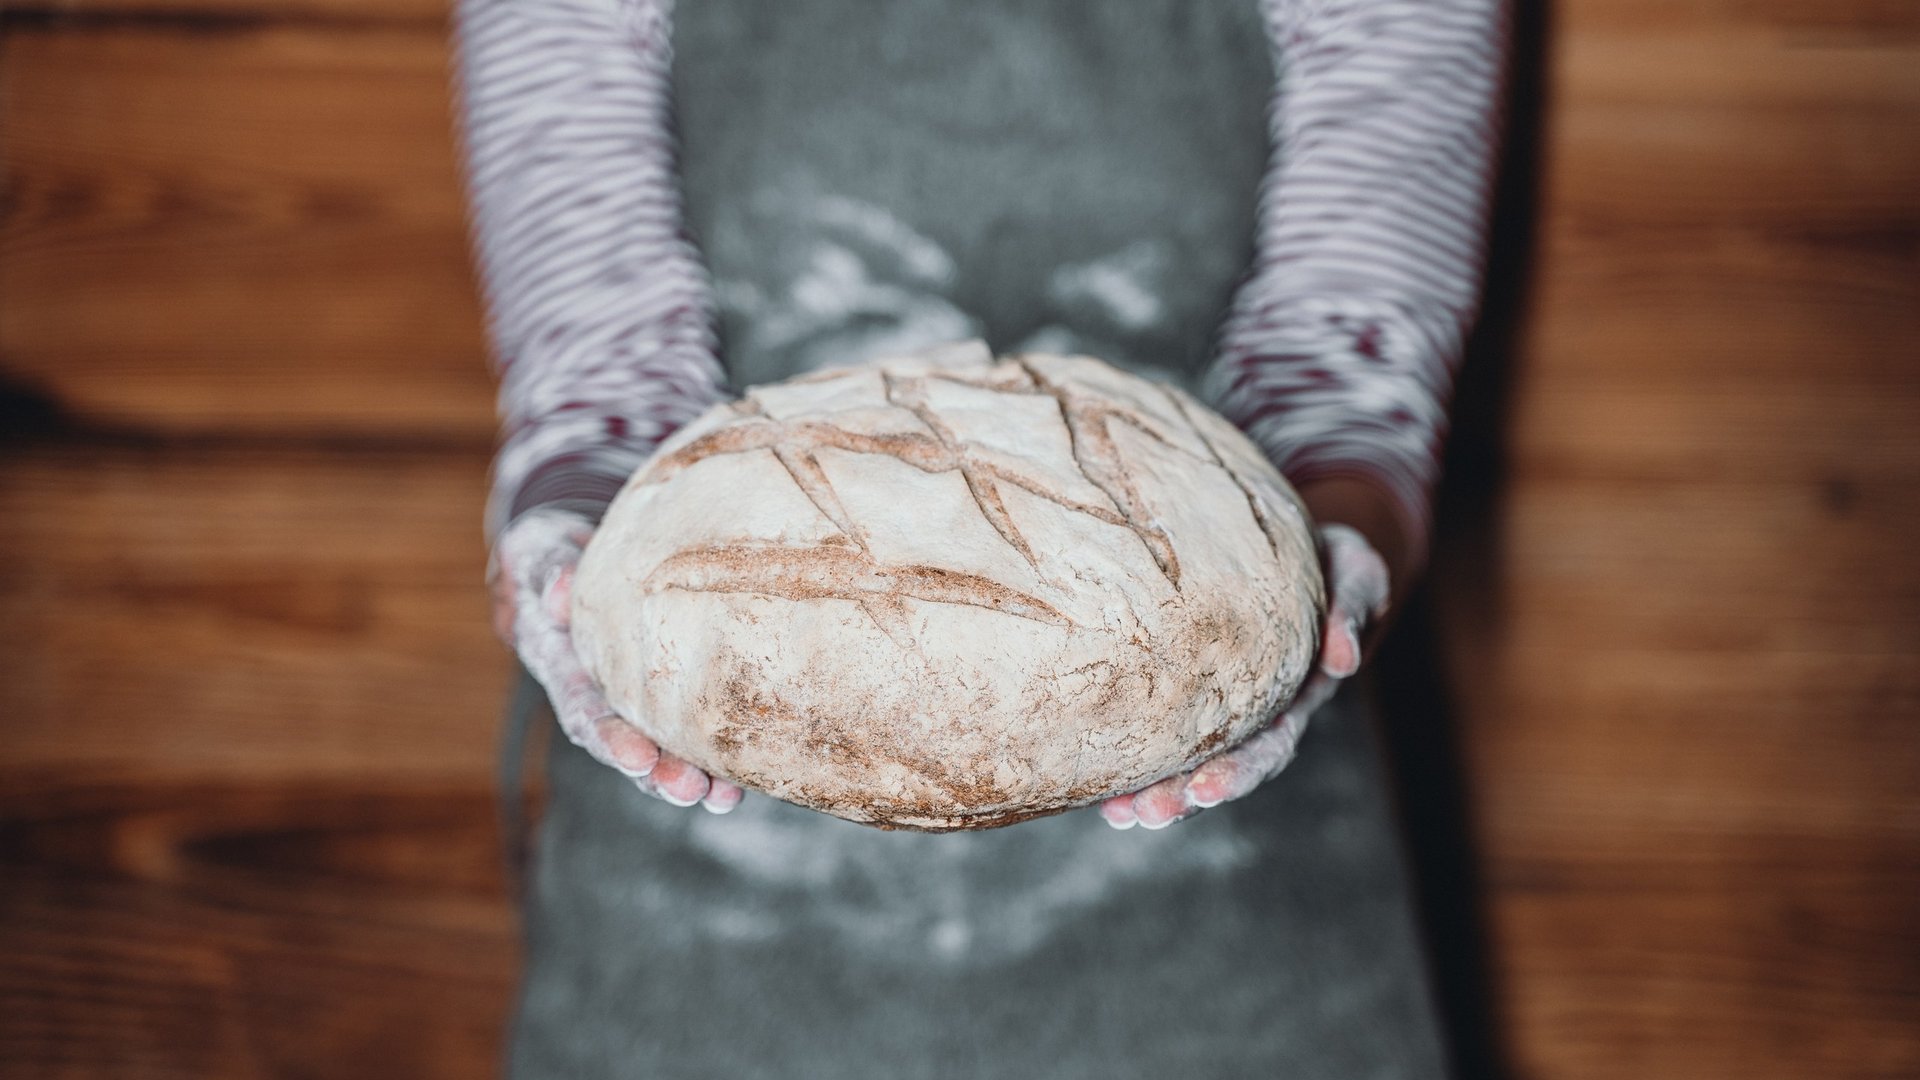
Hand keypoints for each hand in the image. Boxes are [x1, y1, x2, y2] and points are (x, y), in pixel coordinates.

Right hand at [491, 506, 744, 812]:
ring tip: (720, 797)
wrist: (569, 554)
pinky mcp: (666, 689)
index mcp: (562, 665)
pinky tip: (739, 780)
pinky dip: (714, 754)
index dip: (609, 736)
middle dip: (656, 772)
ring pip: (659, 748)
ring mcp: (632, 697)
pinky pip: (690, 727)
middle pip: (626, 742)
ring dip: (688, 775)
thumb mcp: (536, 553)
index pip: (584, 708)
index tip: (638, 758)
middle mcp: (597, 692)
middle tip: (690, 790)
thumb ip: (544, 572)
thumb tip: (558, 591)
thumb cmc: (550, 552)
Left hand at [1097, 523, 1390, 829]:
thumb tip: (1343, 660)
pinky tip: (1103, 786)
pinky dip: (1130, 758)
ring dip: (1155, 791)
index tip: (1206, 791)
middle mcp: (1255, 714)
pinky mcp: (1184, 686)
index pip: (1268, 746)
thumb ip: (1351, 610)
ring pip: (1186, 760)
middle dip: (1186, 795)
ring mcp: (1221, 705)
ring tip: (1122, 814)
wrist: (1298, 548)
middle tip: (1150, 813)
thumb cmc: (1330, 563)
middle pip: (1220, 766)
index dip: (1239, 771)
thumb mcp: (1354, 575)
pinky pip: (1156, 729)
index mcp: (1294, 695)